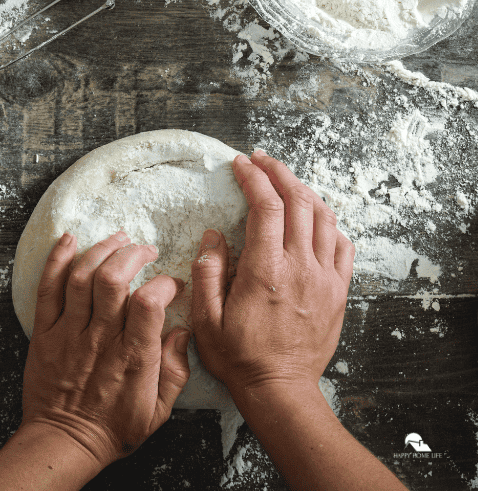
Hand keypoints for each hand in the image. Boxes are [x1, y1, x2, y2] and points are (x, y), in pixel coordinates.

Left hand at [21, 232, 190, 469]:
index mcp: (133, 356)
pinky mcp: (46, 332)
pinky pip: (48, 290)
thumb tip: (183, 332)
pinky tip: (69, 239)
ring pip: (81, 277)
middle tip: (145, 250)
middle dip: (132, 254)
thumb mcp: (158, 411)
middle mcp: (101, 338)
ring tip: (117, 238)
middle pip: (113, 279)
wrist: (63, 442)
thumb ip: (176, 371)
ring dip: (101, 249)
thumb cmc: (114, 428)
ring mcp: (70, 332)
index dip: (165, 284)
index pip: (149, 303)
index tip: (172, 284)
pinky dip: (56, 260)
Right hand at [191, 150, 354, 395]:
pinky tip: (316, 218)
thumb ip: (207, 272)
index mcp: (266, 271)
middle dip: (280, 172)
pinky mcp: (338, 291)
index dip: (254, 178)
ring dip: (305, 190)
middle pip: (298, 201)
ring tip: (287, 181)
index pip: (265, 206)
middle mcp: (300, 267)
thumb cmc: (241, 357)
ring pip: (324, 217)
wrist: (281, 390)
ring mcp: (325, 278)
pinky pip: (343, 245)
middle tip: (263, 160)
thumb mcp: (207, 320)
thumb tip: (213, 236)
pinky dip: (330, 222)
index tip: (241, 164)